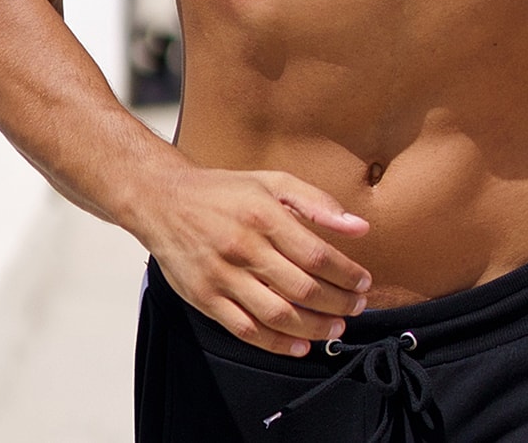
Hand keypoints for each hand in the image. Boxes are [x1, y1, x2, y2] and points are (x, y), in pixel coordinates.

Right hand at [154, 166, 371, 356]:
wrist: (163, 201)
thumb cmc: (224, 191)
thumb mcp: (272, 182)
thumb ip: (317, 202)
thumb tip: (359, 227)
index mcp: (263, 215)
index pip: (316, 254)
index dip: (346, 274)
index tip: (364, 282)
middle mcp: (243, 247)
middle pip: (301, 289)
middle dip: (338, 304)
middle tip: (357, 308)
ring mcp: (222, 277)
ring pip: (277, 315)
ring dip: (314, 328)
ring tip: (335, 329)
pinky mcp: (205, 299)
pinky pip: (246, 330)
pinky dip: (277, 344)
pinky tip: (299, 346)